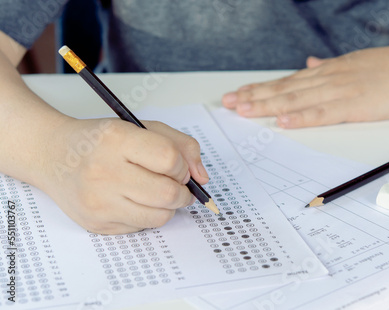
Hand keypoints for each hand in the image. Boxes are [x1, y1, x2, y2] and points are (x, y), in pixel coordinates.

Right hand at [40, 118, 207, 233]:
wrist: (53, 155)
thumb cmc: (101, 140)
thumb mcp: (141, 127)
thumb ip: (180, 145)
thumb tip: (203, 178)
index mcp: (118, 139)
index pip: (169, 159)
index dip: (183, 166)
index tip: (179, 167)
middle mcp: (104, 171)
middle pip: (168, 193)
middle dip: (183, 191)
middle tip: (177, 185)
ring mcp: (99, 202)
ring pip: (160, 216)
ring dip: (169, 206)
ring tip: (158, 193)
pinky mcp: (97, 224)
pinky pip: (142, 227)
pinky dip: (147, 215)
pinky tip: (134, 200)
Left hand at [222, 43, 388, 127]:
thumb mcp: (353, 63)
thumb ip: (328, 67)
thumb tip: (309, 63)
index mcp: (326, 73)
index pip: (286, 82)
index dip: (260, 88)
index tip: (238, 94)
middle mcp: (326, 80)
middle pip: (283, 90)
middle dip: (253, 97)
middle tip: (227, 103)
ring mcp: (339, 92)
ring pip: (296, 100)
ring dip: (267, 105)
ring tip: (243, 110)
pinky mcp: (354, 106)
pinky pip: (323, 113)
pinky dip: (301, 118)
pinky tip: (282, 121)